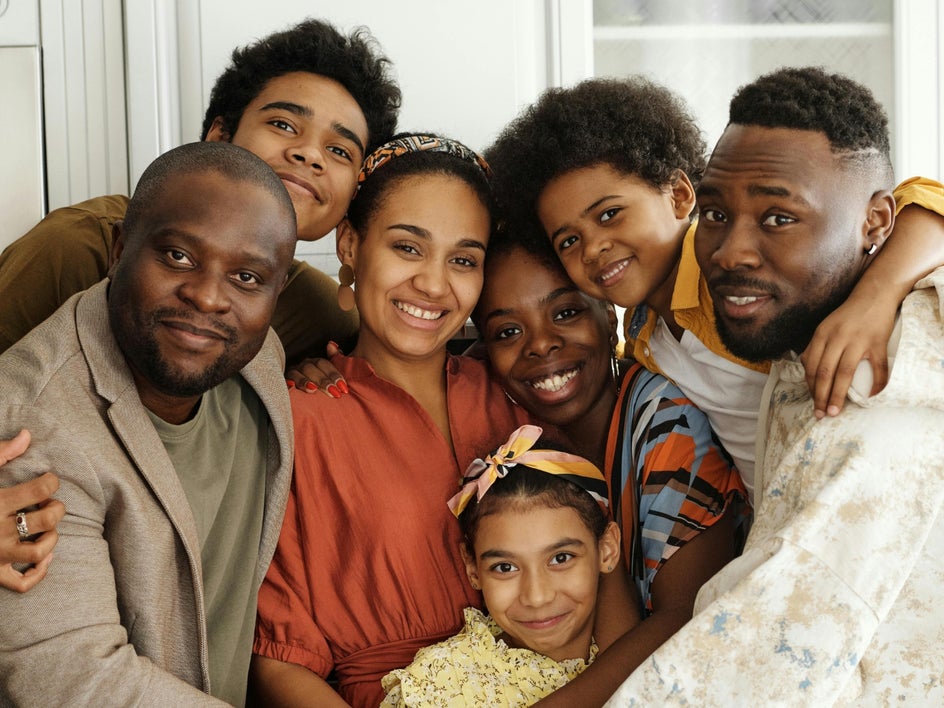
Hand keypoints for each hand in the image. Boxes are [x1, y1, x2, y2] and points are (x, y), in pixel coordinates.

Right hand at [0, 430, 65, 592]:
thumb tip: (28, 435)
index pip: (41, 487)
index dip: (51, 481)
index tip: (47, 480)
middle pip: (48, 519)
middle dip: (57, 507)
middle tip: (48, 502)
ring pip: (40, 551)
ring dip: (52, 538)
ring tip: (47, 528)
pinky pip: (22, 583)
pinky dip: (39, 573)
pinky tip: (43, 557)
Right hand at [285, 341, 348, 397]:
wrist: (305, 400)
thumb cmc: (322, 385)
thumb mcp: (330, 374)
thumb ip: (335, 359)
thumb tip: (331, 344)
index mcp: (315, 363)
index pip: (324, 364)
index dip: (333, 374)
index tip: (343, 386)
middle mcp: (303, 366)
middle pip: (311, 368)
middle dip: (323, 380)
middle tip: (333, 392)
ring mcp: (292, 373)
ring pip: (297, 374)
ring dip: (305, 381)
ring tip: (313, 390)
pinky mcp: (284, 382)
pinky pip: (284, 381)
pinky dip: (287, 383)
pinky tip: (291, 385)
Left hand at [801, 294, 893, 417]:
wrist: (874, 295)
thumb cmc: (848, 315)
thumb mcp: (825, 326)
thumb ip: (816, 345)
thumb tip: (805, 368)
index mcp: (822, 334)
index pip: (811, 365)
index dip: (810, 386)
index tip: (812, 402)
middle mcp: (837, 338)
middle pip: (824, 372)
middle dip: (820, 396)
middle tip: (820, 413)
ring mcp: (858, 340)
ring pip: (844, 373)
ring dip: (838, 395)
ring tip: (835, 410)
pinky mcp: (878, 342)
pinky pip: (878, 368)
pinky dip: (876, 384)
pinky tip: (870, 397)